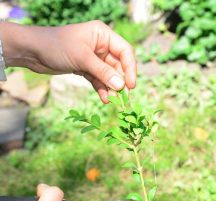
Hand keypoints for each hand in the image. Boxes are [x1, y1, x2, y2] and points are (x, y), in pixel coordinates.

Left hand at [1, 21, 135, 102]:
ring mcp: (93, 57)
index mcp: (103, 35)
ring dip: (111, 88)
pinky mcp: (85, 68)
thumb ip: (103, 72)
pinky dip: (101, 88)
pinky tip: (104, 99)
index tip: (131, 86)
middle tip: (123, 98)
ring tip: (113, 101)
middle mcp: (100, 45)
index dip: (130, 69)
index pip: (125, 51)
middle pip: (118, 65)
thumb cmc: (57, 46)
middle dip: (120, 81)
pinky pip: (98, 79)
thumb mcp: (82, 58)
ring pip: (108, 74)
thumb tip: (121, 86)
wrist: (33, 51)